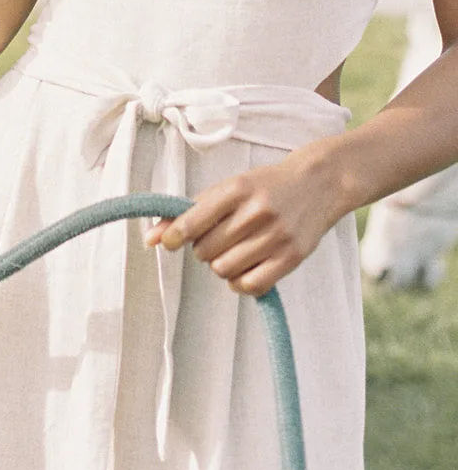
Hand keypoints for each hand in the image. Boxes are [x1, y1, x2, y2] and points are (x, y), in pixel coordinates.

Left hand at [144, 149, 342, 295]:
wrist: (318, 183)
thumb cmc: (264, 185)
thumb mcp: (228, 188)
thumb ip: (190, 211)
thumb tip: (150, 239)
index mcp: (237, 189)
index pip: (194, 220)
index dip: (175, 236)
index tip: (169, 242)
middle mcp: (256, 212)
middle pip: (206, 250)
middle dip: (203, 249)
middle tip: (216, 239)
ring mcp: (276, 236)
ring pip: (224, 270)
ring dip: (220, 265)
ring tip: (231, 251)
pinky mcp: (292, 257)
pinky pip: (250, 286)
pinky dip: (238, 283)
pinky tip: (243, 268)